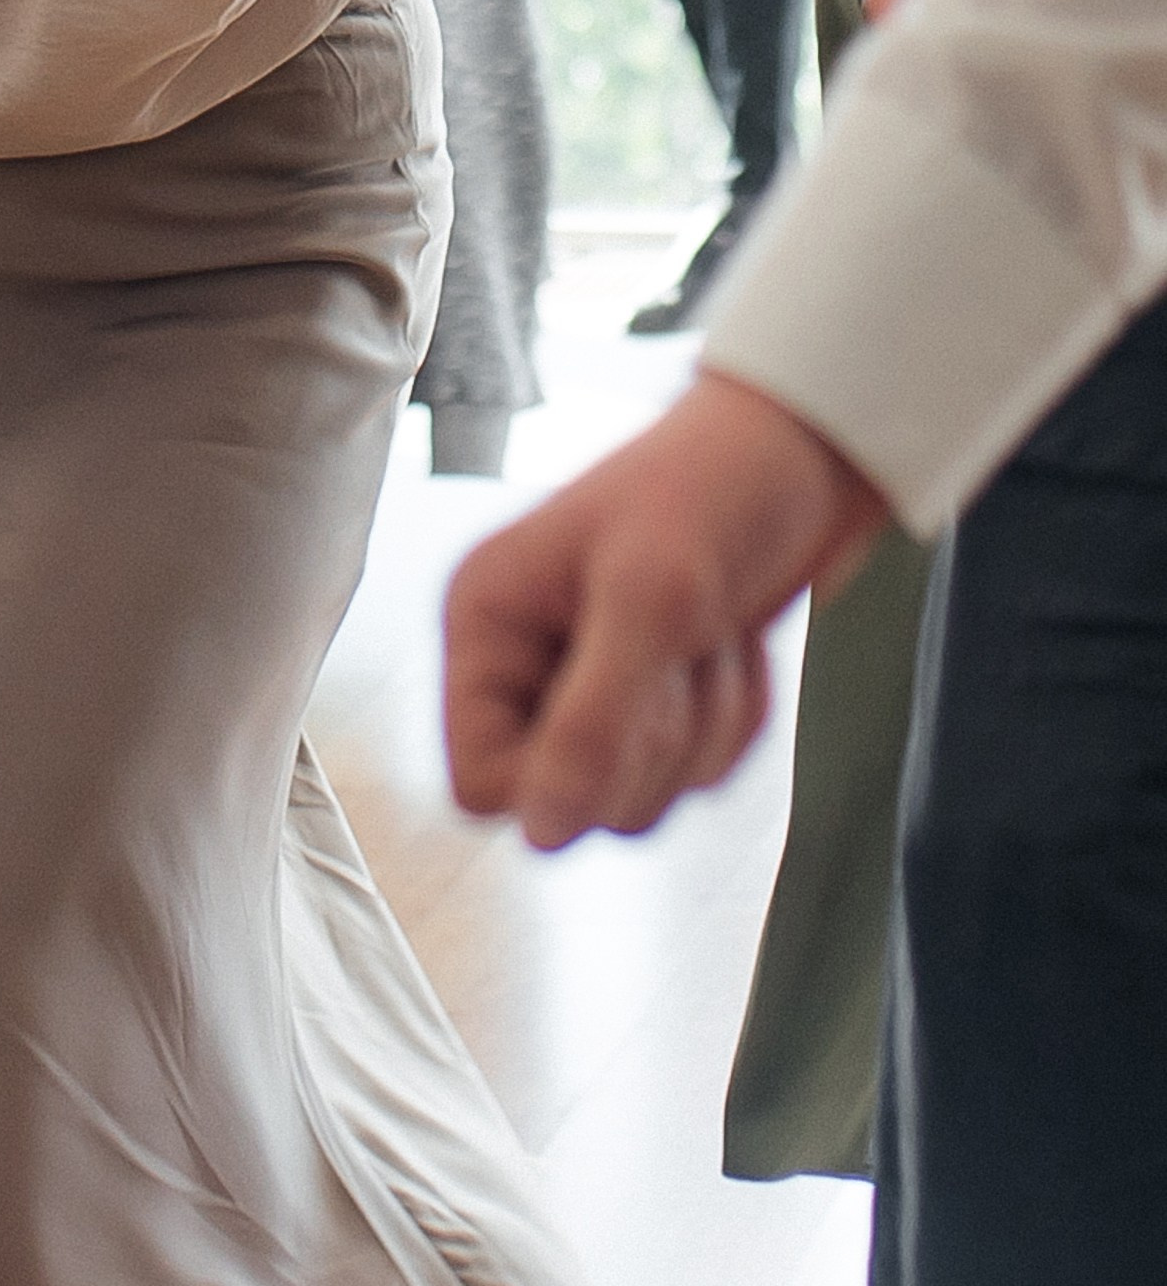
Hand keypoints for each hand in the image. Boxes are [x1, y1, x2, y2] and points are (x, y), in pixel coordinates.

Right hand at [443, 373, 888, 847]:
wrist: (804, 453)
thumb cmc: (712, 489)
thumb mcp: (650, 599)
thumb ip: (590, 722)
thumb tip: (539, 833)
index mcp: (487, 621)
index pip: (480, 782)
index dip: (551, 779)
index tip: (615, 722)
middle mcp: (527, 660)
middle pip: (565, 802)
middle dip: (645, 742)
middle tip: (676, 652)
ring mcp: (592, 683)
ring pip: (635, 798)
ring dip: (698, 730)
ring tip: (708, 636)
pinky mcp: (656, 698)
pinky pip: (691, 778)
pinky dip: (731, 724)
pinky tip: (732, 648)